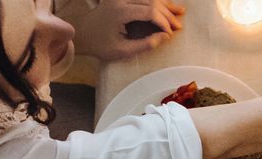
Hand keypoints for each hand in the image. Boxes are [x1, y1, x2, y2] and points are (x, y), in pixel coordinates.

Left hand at [69, 0, 185, 60]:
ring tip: (180, 12)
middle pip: (152, 1)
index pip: (150, 12)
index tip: (170, 34)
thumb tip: (165, 37)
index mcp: (120, 11)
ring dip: (165, 5)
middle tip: (179, 26)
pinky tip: (166, 5)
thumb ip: (145, 44)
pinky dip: (155, 2)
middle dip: (167, 14)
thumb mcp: (122, 51)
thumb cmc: (100, 45)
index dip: (163, 22)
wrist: (81, 34)